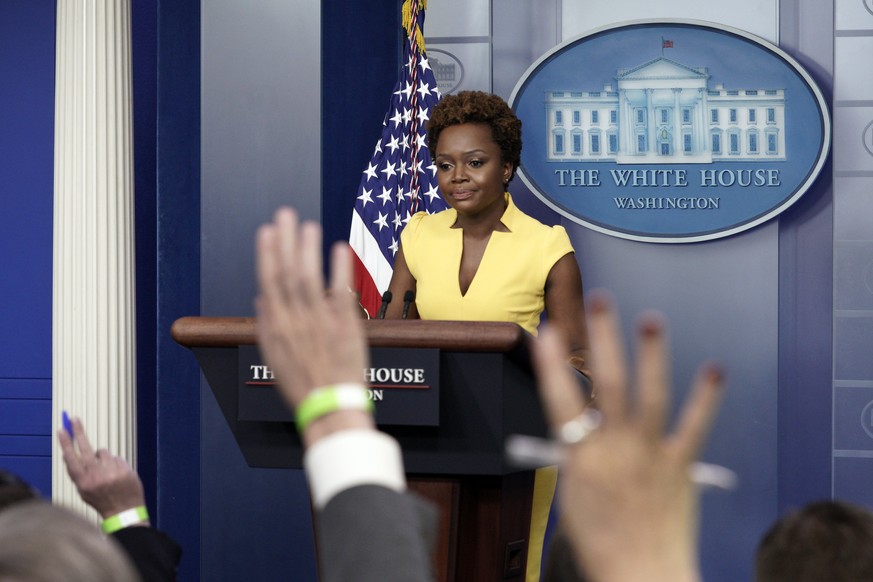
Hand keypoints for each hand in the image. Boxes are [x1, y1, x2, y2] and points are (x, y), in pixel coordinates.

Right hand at [58, 417, 147, 521]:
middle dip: (78, 432)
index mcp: (83, 483)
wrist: (124, 511)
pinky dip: (116, 464)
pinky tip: (118, 477)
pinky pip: (117, 458)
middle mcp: (96, 476)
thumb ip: (77, 474)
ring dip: (104, 458)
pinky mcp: (125, 468)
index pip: (71, 459)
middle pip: (85, 448)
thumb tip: (68, 454)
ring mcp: (111, 471)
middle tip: (74, 418)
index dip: (66, 443)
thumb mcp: (84, 491)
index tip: (61, 430)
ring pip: (103, 452)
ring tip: (107, 473)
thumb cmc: (102, 500)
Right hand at [255, 208, 373, 445]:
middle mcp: (296, 322)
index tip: (267, 231)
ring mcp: (321, 323)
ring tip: (308, 226)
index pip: (269, 283)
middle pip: (288, 274)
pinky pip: (340, 294)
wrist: (330, 406)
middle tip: (285, 215)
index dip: (267, 255)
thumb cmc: (303, 384)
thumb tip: (261, 298)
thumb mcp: (274, 357)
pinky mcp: (345, 328)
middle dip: (285, 242)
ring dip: (309, 251)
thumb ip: (267, 325)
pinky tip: (339, 249)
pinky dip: (339, 271)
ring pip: (311, 280)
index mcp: (276, 327)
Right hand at [531, 292, 723, 581]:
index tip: (548, 331)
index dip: (551, 363)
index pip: (560, 399)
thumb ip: (576, 454)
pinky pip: (695, 426)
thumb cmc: (600, 541)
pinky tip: (713, 368)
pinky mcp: (681, 465)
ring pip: (652, 395)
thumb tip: (580, 422)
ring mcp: (651, 454)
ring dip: (651, 354)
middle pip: (608, 384)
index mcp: (581, 458)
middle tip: (599, 302)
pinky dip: (706, 397)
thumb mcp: (571, 494)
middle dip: (603, 337)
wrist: (640, 575)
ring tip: (650, 318)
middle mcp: (617, 449)